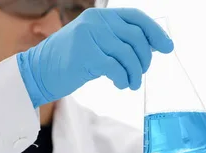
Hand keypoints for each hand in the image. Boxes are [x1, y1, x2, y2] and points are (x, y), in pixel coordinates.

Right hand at [16, 8, 173, 107]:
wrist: (38, 72)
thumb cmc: (70, 60)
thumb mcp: (95, 42)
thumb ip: (118, 40)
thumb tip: (152, 47)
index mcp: (100, 16)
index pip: (136, 18)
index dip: (155, 32)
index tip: (167, 47)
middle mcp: (95, 21)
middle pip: (136, 38)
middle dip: (144, 59)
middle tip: (140, 73)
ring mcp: (89, 37)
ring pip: (128, 54)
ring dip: (135, 73)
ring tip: (130, 83)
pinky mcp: (85, 55)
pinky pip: (116, 68)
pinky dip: (123, 79)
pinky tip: (121, 84)